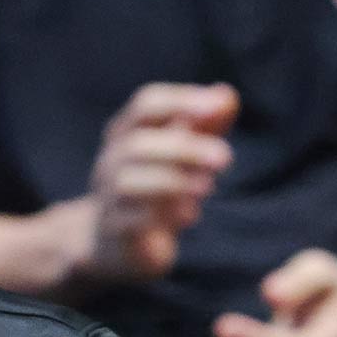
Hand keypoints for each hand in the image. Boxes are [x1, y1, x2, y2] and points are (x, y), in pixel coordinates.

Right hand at [74, 82, 238, 287]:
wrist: (114, 241)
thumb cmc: (155, 186)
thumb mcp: (182, 152)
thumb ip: (205, 124)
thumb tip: (226, 95)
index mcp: (128, 132)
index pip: (147, 104)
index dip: (181, 102)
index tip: (219, 108)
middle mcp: (112, 160)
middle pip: (137, 143)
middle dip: (184, 148)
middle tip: (225, 158)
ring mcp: (109, 196)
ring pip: (130, 182)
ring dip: (173, 181)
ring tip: (207, 186)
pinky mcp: (115, 231)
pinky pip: (132, 221)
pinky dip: (162, 215)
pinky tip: (190, 215)